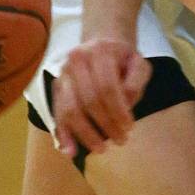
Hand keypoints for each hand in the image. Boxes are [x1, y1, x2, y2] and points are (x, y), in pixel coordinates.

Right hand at [51, 39, 152, 157]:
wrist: (101, 43)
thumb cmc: (122, 58)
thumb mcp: (138, 63)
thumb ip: (136, 81)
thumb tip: (127, 104)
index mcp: (99, 51)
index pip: (107, 87)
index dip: (118, 111)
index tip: (129, 127)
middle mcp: (76, 59)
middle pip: (89, 100)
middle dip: (105, 125)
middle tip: (121, 141)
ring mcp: (63, 73)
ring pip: (69, 109)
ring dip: (85, 134)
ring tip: (101, 149)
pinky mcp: (56, 87)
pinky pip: (57, 114)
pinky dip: (63, 134)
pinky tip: (70, 151)